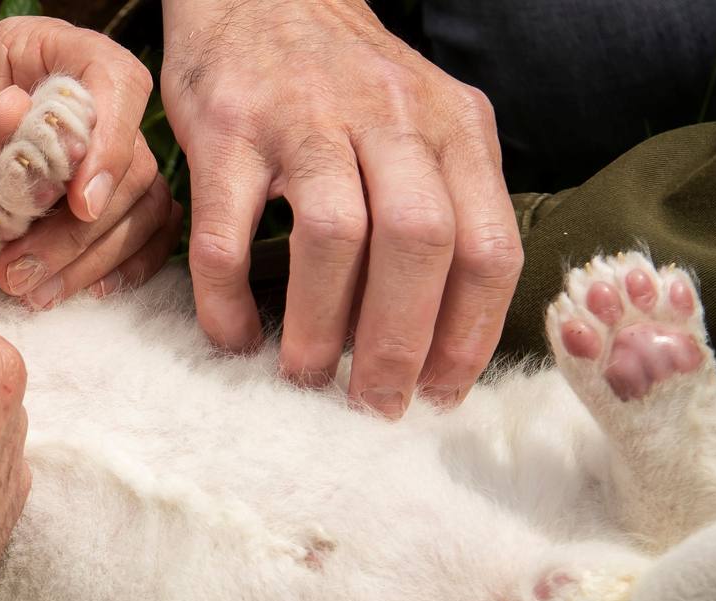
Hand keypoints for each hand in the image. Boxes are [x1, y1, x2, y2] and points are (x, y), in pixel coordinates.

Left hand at [0, 17, 180, 304]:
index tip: (79, 201)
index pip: (116, 80)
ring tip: (32, 292)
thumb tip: (10, 112)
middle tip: (21, 270)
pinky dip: (123, 265)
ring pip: (142, 206)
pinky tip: (83, 290)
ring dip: (94, 258)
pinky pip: (146, 232)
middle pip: (134, 161)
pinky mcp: (102, 199)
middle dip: (85, 228)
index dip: (112, 141)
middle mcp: (90, 100)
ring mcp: (101, 153)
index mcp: (51, 53)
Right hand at [162, 0, 523, 416]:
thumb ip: (443, 201)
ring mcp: (304, 118)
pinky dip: (228, 298)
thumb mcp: (422, 122)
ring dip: (320, 324)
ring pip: (332, 234)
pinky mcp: (229, 129)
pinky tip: (233, 335)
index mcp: (453, 126)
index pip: (487, 243)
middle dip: (399, 342)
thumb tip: (434, 336)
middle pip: (419, 241)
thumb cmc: (341, 82)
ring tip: (303, 376)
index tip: (439, 393)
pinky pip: (228, 231)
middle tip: (372, 403)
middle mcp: (389, 117)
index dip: (468, 333)